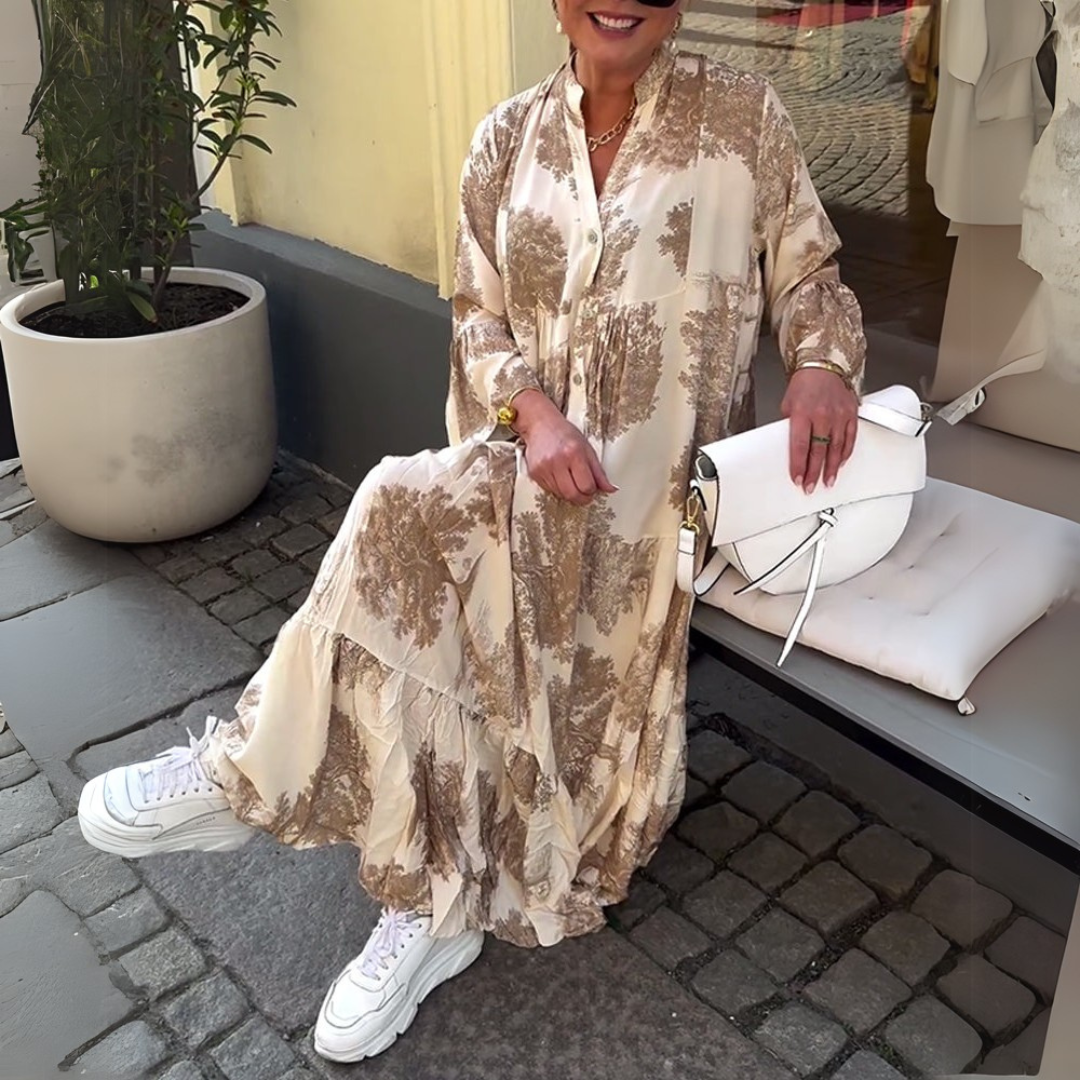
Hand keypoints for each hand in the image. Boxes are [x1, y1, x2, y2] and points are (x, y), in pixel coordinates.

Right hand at [513, 390, 616, 506]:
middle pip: (573, 494)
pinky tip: (559, 477)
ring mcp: (543, 468)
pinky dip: (557, 489)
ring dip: (569, 493)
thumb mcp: (587, 449)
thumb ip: (599, 472)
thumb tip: (611, 489)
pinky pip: (549, 490)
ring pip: (561, 495)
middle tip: (585, 494)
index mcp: (574, 453)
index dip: (592, 491)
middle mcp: (557, 461)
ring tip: (571, 482)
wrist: (540, 424)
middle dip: (582, 499)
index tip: (592, 488)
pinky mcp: (534, 473)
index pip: (587, 486)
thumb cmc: (566, 434)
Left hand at [781, 368, 858, 493]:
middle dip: (814, 472)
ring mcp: (839, 415)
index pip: (800, 446)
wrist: (823, 366)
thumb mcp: (787, 405)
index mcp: (802, 413)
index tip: (797, 478)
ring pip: (836, 448)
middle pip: (818, 451)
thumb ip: (789, 427)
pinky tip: (841, 463)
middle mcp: (822, 415)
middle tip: (811, 487)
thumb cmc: (803, 385)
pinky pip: (850, 438)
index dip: (799, 466)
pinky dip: (846, 453)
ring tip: (828, 481)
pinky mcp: (851, 414)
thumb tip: (789, 448)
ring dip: (832, 468)